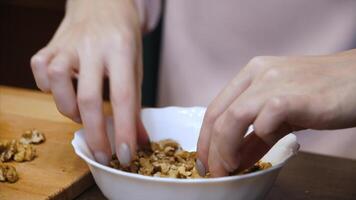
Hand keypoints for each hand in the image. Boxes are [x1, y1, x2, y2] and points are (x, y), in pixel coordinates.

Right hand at [31, 0, 148, 165]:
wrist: (103, 2)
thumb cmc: (123, 37)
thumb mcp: (136, 66)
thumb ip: (136, 103)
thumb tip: (139, 140)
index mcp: (121, 49)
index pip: (123, 96)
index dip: (124, 130)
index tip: (125, 156)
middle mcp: (93, 46)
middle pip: (88, 97)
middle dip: (95, 134)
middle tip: (101, 155)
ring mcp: (68, 44)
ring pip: (56, 82)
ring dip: (68, 109)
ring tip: (81, 114)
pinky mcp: (50, 44)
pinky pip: (39, 70)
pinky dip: (47, 88)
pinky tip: (63, 91)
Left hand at [196, 49, 355, 176]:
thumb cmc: (322, 95)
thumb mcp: (282, 115)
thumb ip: (257, 137)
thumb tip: (234, 160)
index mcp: (251, 74)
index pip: (215, 108)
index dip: (204, 138)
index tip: (206, 161)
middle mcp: (257, 73)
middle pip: (218, 115)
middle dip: (210, 149)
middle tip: (213, 171)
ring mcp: (274, 81)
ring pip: (232, 117)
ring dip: (224, 149)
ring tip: (227, 169)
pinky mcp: (292, 95)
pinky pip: (264, 120)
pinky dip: (259, 137)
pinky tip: (268, 143)